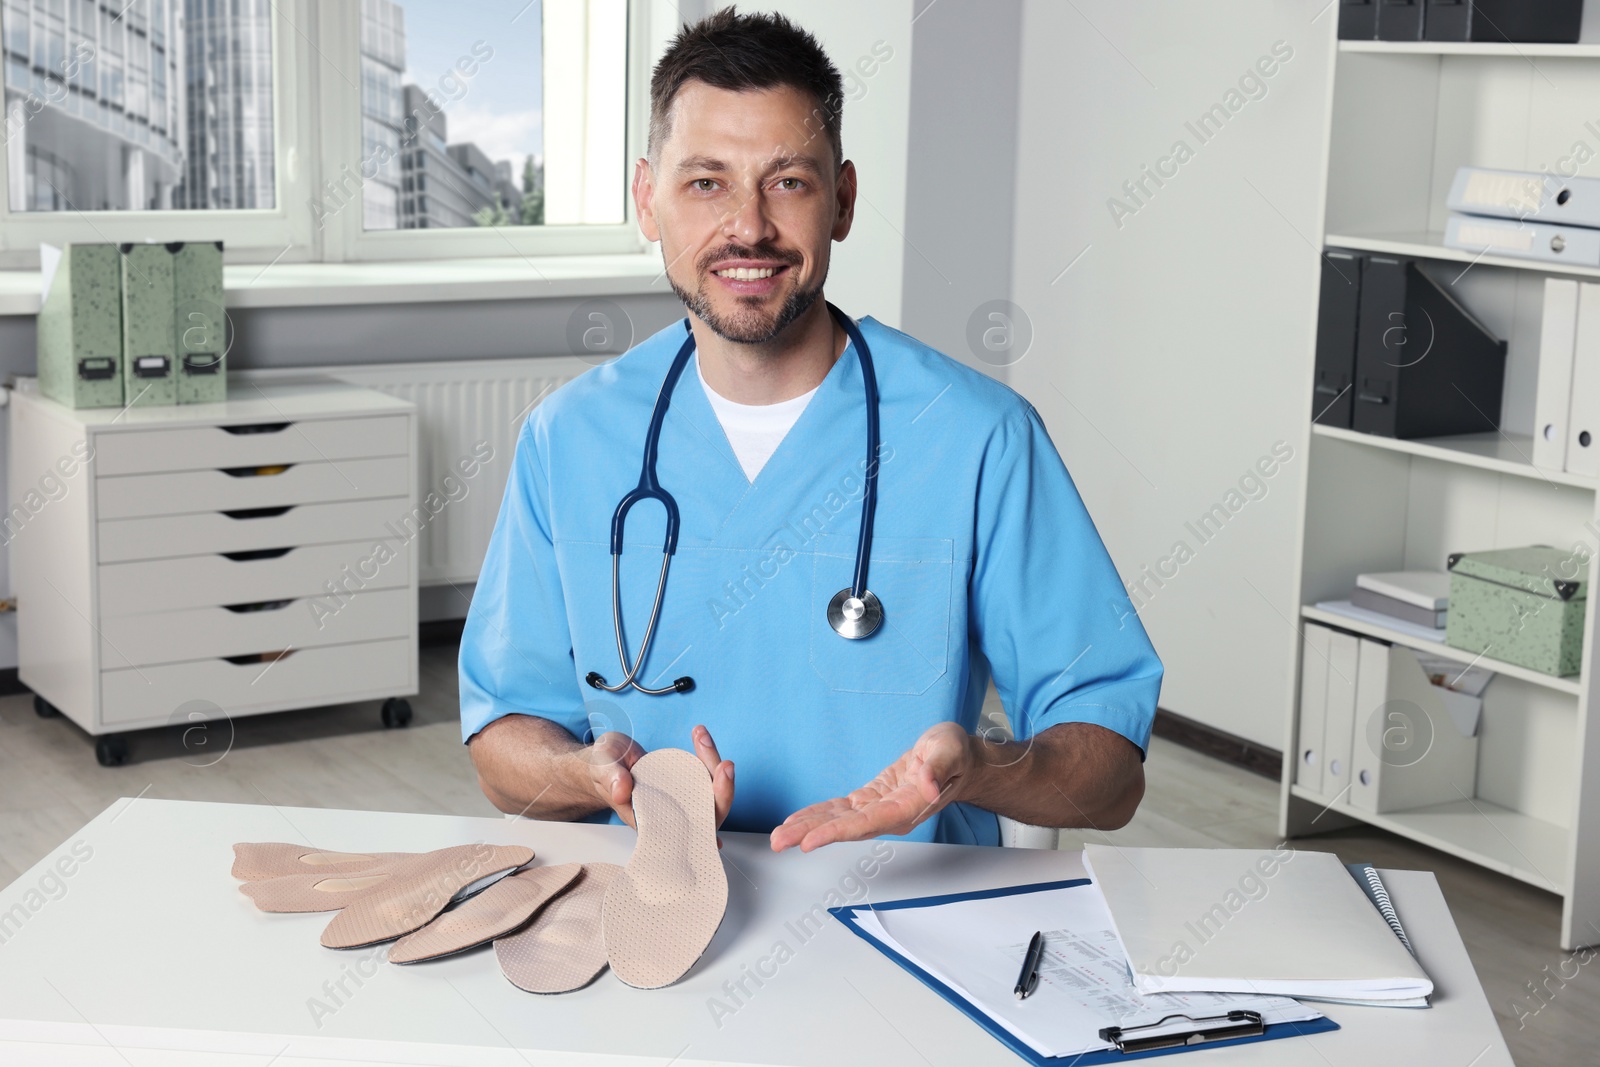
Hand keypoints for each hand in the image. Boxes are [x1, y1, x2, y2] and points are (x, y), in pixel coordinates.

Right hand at [583, 726, 734, 829]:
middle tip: (724, 765)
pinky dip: (706, 754)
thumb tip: (622, 790)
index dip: (706, 822)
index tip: (713, 806)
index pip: (684, 829)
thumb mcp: (601, 768)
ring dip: (714, 765)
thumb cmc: (602, 769)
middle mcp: (669, 813)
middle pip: (708, 813)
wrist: (605, 759)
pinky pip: (703, 774)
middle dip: (722, 791)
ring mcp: (679, 797)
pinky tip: (700, 736)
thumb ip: (610, 777)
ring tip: (702, 737)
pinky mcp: (683, 782)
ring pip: (709, 792)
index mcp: (649, 820)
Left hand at [770, 722, 974, 852]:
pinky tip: (798, 821)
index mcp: (908, 807)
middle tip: (779, 842)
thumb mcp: (950, 750)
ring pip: (839, 821)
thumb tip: (928, 785)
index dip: (836, 832)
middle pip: (846, 828)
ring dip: (808, 827)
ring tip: (779, 836)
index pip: (866, 823)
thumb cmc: (955, 753)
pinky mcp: (872, 799)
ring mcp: (880, 809)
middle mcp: (890, 815)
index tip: (810, 841)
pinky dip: (818, 814)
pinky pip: (841, 809)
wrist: (958, 759)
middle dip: (811, 834)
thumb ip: (938, 768)